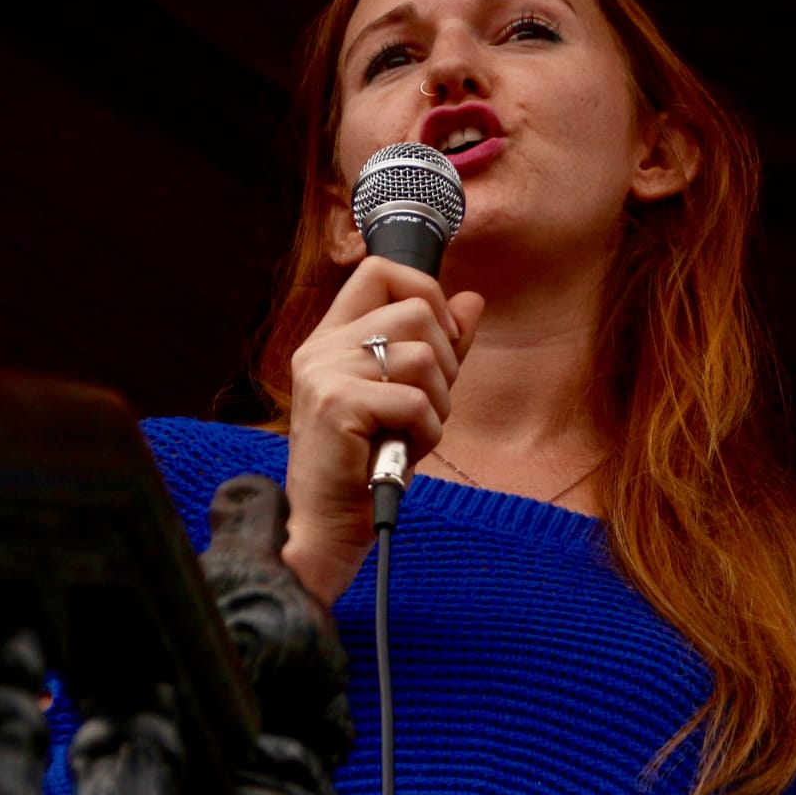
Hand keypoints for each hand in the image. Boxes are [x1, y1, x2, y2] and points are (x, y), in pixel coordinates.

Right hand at [282, 257, 482, 600]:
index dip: (425, 292)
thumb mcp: (408, 394)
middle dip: (446, 359)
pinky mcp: (337, 403)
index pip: (380, 270)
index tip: (441, 339)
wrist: (327, 524)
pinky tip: (403, 450)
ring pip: (424, 356)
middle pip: (416, 309)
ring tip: (411, 432)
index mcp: (333, 336)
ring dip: (437, 404)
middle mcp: (322, 346)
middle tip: (427, 404)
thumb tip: (472, 300)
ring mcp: (326, 371)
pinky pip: (416, 400)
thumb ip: (438, 346)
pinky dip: (426, 431)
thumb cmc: (367, 462)